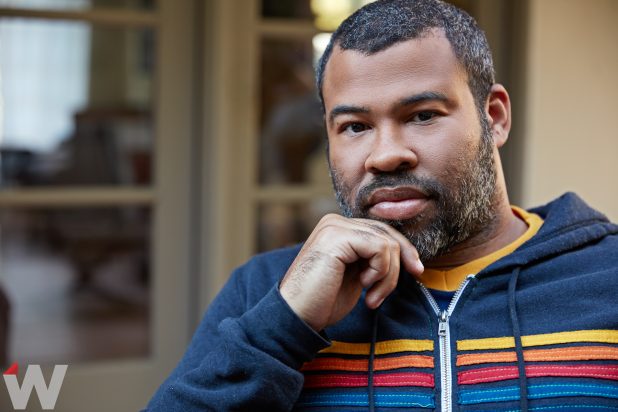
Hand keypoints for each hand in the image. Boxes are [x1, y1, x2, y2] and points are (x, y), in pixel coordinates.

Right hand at [279, 214, 423, 330]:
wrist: (296, 316)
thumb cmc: (322, 301)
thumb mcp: (354, 275)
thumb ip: (370, 259)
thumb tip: (404, 253)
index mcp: (337, 228)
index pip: (381, 231)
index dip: (403, 250)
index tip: (416, 271)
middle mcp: (335, 222)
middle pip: (387, 233)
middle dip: (399, 263)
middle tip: (387, 292)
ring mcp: (334, 227)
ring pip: (387, 242)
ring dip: (388, 276)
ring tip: (371, 296)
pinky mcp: (337, 237)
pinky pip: (380, 248)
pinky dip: (381, 272)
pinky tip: (364, 287)